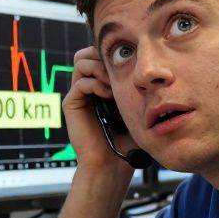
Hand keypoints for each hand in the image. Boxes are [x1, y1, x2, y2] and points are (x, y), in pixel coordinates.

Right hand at [64, 46, 137, 172]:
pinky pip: (81, 82)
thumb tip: (147, 65)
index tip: (129, 62)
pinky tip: (108, 94)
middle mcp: (88, 87)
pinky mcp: (71, 104)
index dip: (112, 53)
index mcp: (101, 85)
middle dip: (102, 56)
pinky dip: (95, 84)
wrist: (112, 164)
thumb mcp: (135, 105)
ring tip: (112, 82)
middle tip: (118, 69)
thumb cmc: (128, 139)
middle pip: (87, 53)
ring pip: (81, 61)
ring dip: (99, 67)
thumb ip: (134, 85)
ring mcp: (78, 95)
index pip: (100, 54)